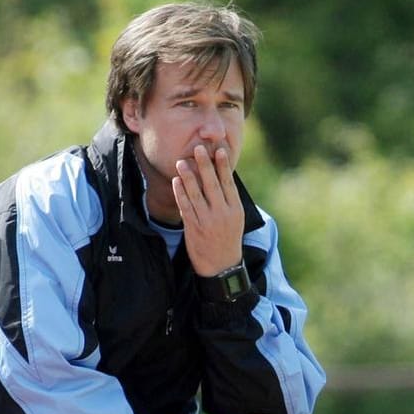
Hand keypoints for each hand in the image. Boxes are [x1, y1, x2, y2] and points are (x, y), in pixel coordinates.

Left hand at [173, 143, 243, 277]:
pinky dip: (180, 193)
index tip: (219, 150)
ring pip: (196, 194)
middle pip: (212, 185)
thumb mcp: (236, 219)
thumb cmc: (228, 238)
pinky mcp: (194, 228)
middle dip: (205, 165)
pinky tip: (176, 182)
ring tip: (182, 162)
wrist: (222, 266)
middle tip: (199, 148)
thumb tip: (221, 177)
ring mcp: (208, 221)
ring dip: (188, 177)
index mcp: (235, 210)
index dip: (223, 166)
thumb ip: (229, 200)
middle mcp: (222, 214)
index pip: (228, 183)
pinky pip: (186, 207)